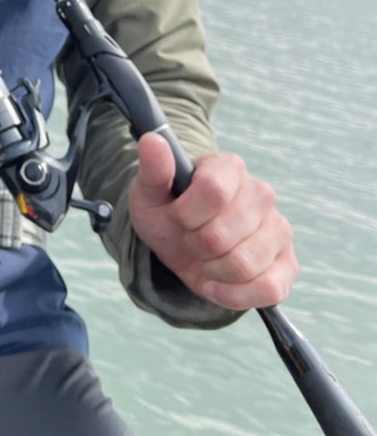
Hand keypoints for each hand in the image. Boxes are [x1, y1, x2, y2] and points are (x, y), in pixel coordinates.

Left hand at [128, 132, 296, 310]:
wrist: (183, 243)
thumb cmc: (168, 212)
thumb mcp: (149, 192)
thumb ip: (153, 168)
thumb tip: (152, 140)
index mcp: (229, 168)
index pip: (213, 191)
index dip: (187, 214)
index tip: (177, 216)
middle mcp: (261, 194)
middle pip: (222, 235)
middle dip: (196, 246)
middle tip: (191, 239)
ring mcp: (278, 229)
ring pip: (244, 264)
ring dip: (213, 271)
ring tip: (207, 259)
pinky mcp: (286, 264)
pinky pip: (269, 289)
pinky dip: (235, 295)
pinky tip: (220, 285)